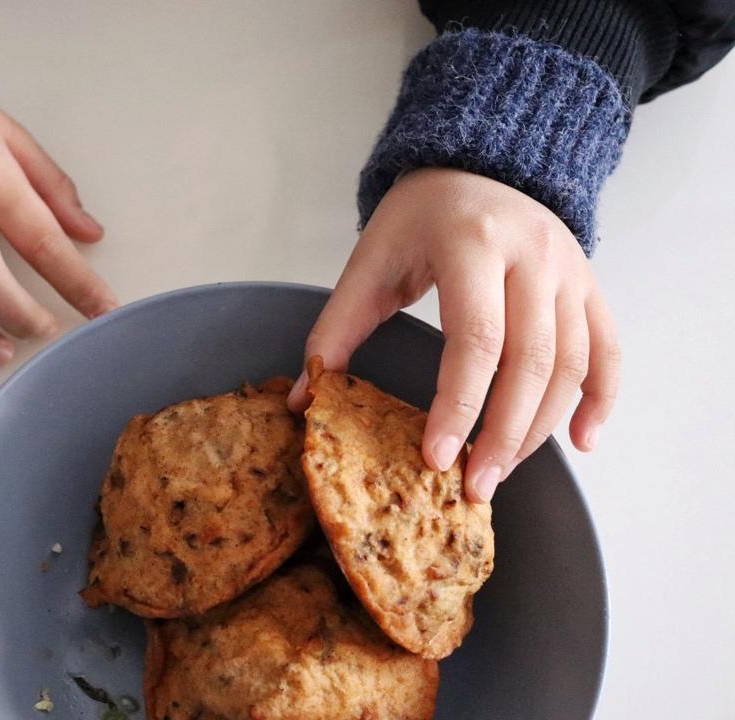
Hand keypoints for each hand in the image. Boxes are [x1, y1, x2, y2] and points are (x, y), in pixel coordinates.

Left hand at [287, 168, 619, 502]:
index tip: (436, 457)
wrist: (476, 163)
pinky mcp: (588, 284)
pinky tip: (581, 441)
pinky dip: (600, 399)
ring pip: (571, 364)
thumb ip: (337, 328)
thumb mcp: (370, 260)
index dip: (458, 406)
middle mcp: (533, 255)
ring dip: (540, 428)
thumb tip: (307, 397)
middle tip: (474, 487)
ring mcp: (569, 269)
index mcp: (472, 245)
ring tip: (503, 471)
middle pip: (531, 362)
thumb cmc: (419, 216)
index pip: (475, 340)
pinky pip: (607, 349)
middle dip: (502, 434)